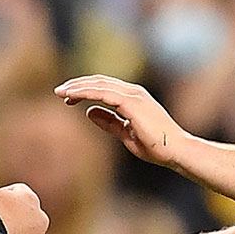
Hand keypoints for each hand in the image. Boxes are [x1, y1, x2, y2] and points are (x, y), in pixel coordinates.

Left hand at [54, 75, 193, 168]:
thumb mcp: (126, 133)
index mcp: (133, 98)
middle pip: (100, 82)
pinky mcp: (132, 104)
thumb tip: (89, 112)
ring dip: (78, 87)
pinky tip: (72, 97)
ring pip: (100, 85)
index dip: (85, 89)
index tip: (68, 97)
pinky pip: (104, 94)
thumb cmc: (155, 145)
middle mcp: (133, 92)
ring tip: (61, 92)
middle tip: (59, 91)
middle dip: (78, 85)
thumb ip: (109, 122)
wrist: (176, 151)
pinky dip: (86, 93)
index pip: (105, 86)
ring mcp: (133, 96)